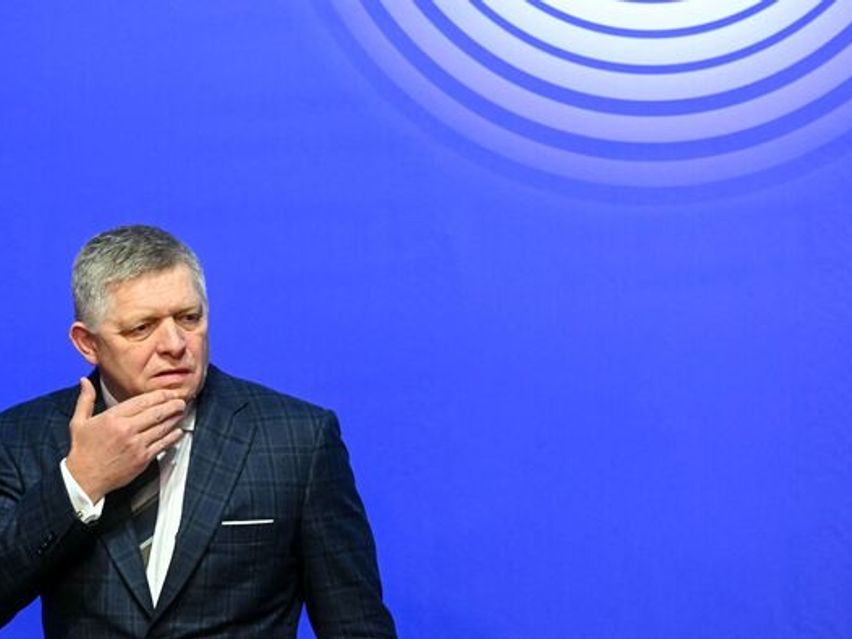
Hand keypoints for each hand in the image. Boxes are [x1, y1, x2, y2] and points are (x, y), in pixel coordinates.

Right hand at [65, 378, 186, 502]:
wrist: (84, 479)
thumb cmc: (82, 450)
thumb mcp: (79, 422)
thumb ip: (85, 399)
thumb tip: (84, 381)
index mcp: (112, 418)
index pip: (142, 401)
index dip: (159, 395)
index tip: (168, 393)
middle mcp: (126, 429)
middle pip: (157, 412)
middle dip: (172, 404)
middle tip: (181, 401)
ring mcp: (136, 445)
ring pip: (163, 427)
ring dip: (175, 418)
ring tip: (181, 412)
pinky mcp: (143, 459)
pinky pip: (163, 444)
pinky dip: (173, 436)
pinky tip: (178, 431)